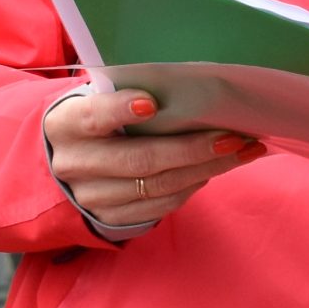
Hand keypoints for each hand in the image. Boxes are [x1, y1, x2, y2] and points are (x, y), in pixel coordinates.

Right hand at [46, 89, 263, 225]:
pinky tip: (215, 168)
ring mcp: (90, 196)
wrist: (66, 161)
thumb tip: (191, 90)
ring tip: (242, 150)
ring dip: (206, 168)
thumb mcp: (97, 101)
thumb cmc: (97, 119)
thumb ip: (128, 96)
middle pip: (139, 159)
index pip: (92, 116)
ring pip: (157, 186)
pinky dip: (193, 185)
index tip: (151, 104)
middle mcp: (73, 164)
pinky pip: (160, 205)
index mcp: (65, 125)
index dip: (119, 110)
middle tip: (234, 136)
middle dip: (193, 149)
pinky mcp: (110, 218)